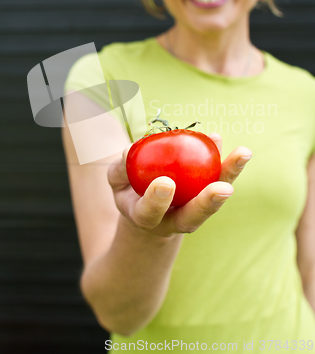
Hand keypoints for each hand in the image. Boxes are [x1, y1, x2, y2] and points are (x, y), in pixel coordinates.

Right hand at [107, 133, 251, 237]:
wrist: (147, 208)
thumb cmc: (129, 191)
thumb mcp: (117, 182)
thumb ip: (120, 169)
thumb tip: (129, 151)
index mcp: (147, 219)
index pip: (151, 214)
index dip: (157, 201)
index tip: (165, 183)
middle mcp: (174, 221)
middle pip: (193, 216)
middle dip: (209, 203)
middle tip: (223, 188)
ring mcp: (193, 211)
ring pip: (213, 199)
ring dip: (229, 176)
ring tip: (243, 153)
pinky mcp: (205, 196)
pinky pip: (217, 179)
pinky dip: (223, 162)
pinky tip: (220, 139)